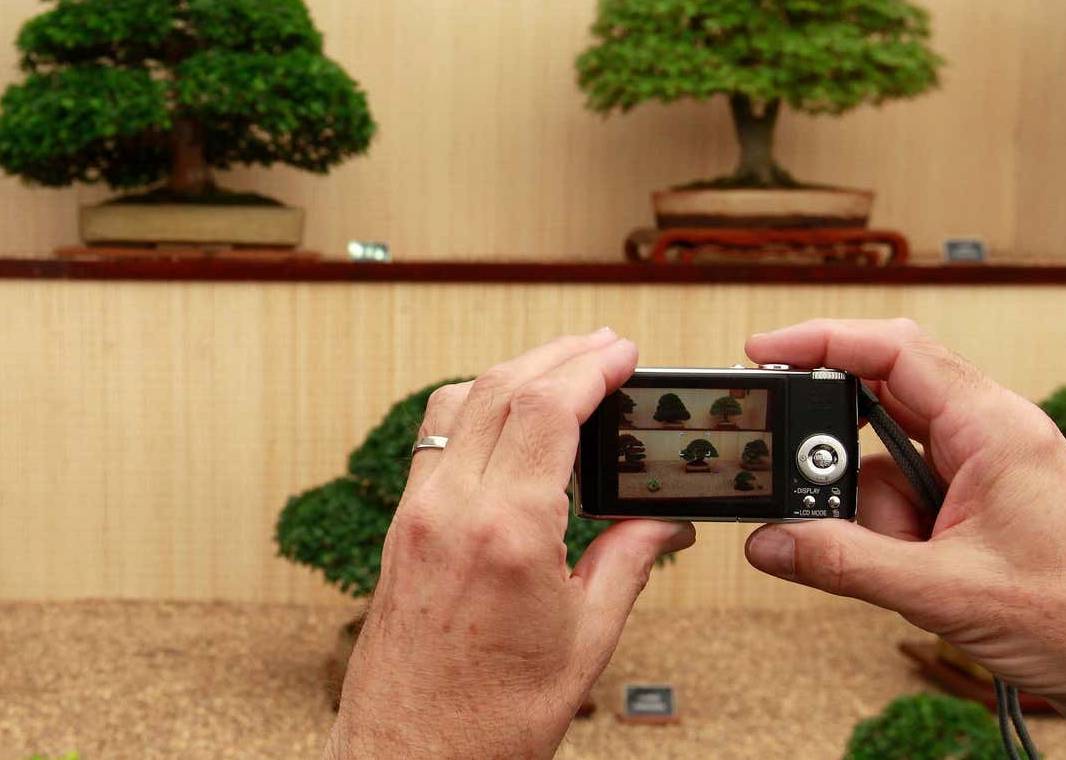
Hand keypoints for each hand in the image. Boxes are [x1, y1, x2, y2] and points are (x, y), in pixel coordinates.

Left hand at [327, 329, 695, 758]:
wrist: (411, 756)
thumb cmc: (492, 717)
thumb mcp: (585, 640)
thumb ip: (628, 562)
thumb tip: (666, 523)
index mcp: (504, 533)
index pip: (545, 410)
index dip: (588, 367)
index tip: (621, 351)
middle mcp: (449, 510)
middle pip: (499, 389)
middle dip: (557, 356)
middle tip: (603, 347)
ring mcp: (416, 514)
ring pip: (457, 404)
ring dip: (512, 372)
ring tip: (561, 369)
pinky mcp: (400, 527)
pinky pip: (434, 440)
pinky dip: (474, 408)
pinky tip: (507, 417)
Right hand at [744, 318, 1065, 728]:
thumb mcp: (947, 593)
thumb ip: (846, 564)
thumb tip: (770, 543)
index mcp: (993, 428)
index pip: (894, 351)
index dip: (821, 341)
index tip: (762, 354)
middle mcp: (986, 436)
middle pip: (876, 409)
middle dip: (841, 464)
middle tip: (817, 503)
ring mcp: (981, 470)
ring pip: (884, 465)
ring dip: (873, 516)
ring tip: (907, 564)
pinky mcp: (974, 504)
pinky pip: (903, 499)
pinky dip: (890, 535)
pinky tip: (915, 572)